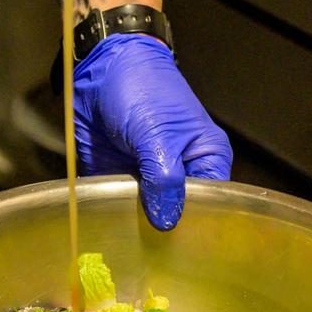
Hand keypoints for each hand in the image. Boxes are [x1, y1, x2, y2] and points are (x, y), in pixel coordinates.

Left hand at [74, 33, 232, 229]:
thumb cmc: (142, 88)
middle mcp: (182, 174)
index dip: (196, 223)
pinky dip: (113, 215)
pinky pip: (119, 208)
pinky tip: (109, 223)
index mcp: (207, 160)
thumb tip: (167, 221)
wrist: (100, 67)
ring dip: (136, 224)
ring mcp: (151, 180)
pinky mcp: (121, 181)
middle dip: (165, 228)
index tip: (179, 240)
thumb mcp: (158, 135)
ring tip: (129, 237)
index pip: (211, 205)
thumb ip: (164, 180)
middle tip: (152, 244)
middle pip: (180, 215)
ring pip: (149, 217)